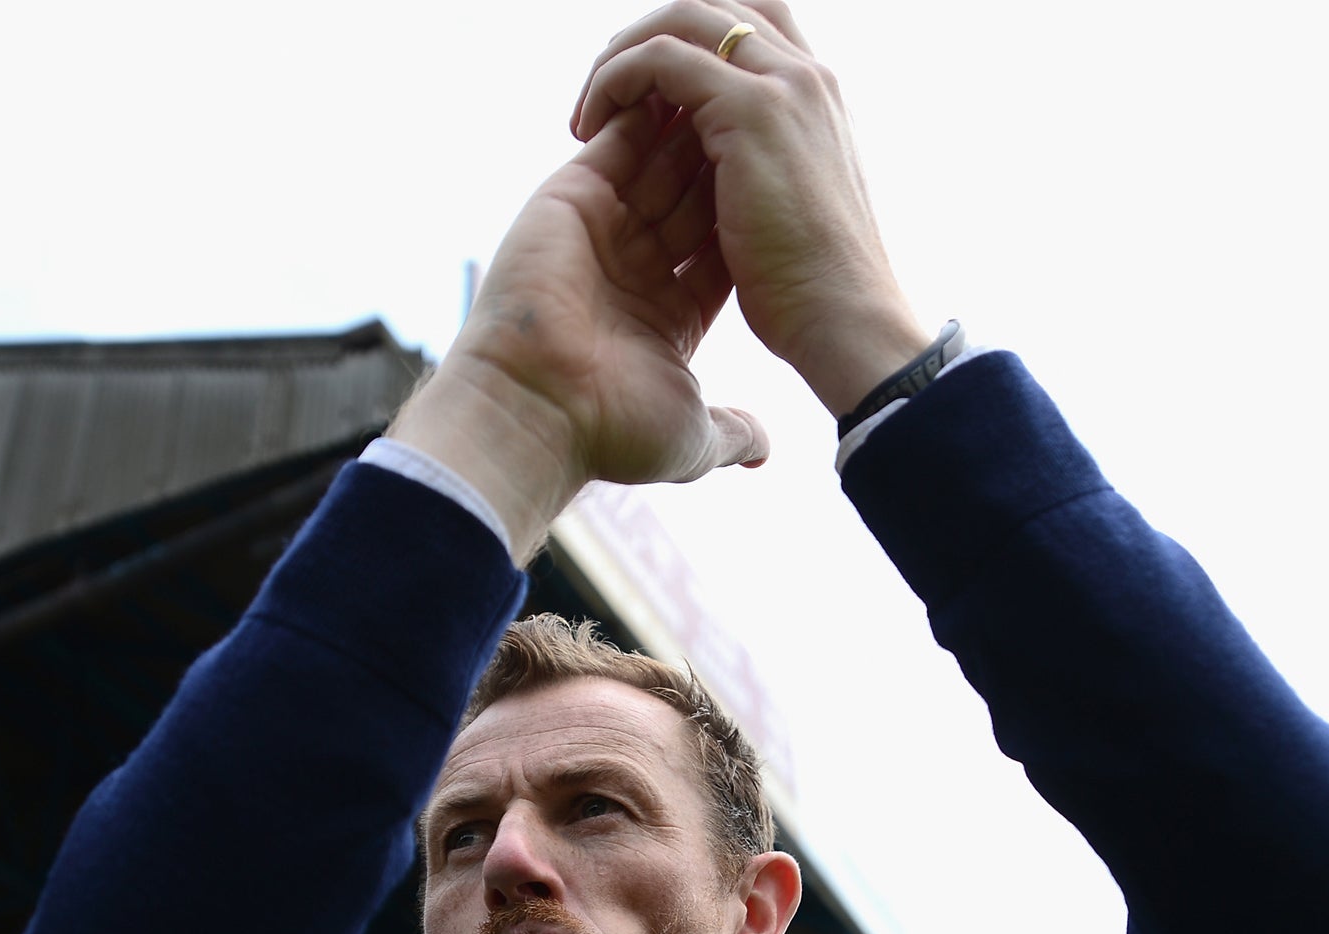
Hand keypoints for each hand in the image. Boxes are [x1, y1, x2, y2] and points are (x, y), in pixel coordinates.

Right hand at [392, 94, 766, 554]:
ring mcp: (603, 231)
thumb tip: (766, 456)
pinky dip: (644, 108)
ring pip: (662, 162)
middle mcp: (637, 268)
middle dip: (732, 163)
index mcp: (669, 315)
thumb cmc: (609, 428)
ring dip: (698, 125)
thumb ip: (732, 432)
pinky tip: (685, 81)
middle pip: (697, 198)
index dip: (756, 218)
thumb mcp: (690, 437)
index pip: (723, 248)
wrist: (535, 409)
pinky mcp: (571, 198)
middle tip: (769, 122)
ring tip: (737, 88)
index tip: (793, 191)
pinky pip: (615, 138)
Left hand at [572, 0, 937, 414]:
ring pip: (682, 19)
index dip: (687, 45)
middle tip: (602, 93)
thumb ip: (753, 171)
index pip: (745, 25)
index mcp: (816, 96)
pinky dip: (616, 81)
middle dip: (645, 39)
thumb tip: (708, 178)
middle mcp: (805, 75)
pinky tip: (590, 133)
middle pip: (710, 7)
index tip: (642, 99)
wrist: (846, 320)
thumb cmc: (813, 290)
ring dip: (621, 57)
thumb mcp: (784, 210)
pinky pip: (661, 59)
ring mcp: (783, 85)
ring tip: (587, 113)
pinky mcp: (752, 110)